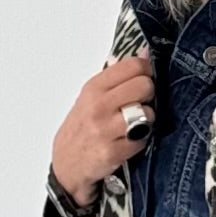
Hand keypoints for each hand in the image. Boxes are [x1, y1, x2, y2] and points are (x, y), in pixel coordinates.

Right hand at [51, 53, 155, 199]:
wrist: (66, 164)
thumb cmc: (82, 127)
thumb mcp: (92, 96)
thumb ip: (118, 75)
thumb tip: (145, 53)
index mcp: (94, 87)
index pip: (133, 66)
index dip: (147, 71)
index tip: (145, 78)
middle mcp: (98, 106)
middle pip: (144, 86)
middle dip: (149, 95)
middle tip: (141, 103)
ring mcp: (105, 129)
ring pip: (147, 114)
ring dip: (147, 120)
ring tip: (136, 124)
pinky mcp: (112, 152)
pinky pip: (143, 140)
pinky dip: (141, 141)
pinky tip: (130, 141)